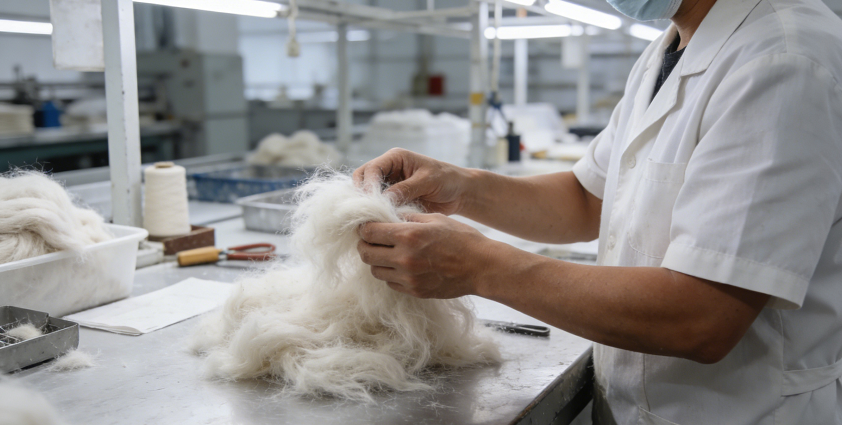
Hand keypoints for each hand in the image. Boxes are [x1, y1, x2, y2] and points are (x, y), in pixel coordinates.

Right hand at [352, 148, 474, 215]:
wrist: (458, 193)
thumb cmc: (446, 180)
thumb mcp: (428, 181)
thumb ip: (406, 188)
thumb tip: (384, 200)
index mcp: (394, 158)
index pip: (371, 169)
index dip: (368, 185)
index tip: (371, 202)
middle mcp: (387, 170)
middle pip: (362, 180)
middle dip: (362, 196)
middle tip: (368, 213)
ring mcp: (388, 186)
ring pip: (366, 195)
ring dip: (368, 207)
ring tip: (373, 220)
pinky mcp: (391, 201)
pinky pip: (377, 207)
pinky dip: (376, 215)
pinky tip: (379, 224)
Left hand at [356, 213, 501, 298]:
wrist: (482, 267)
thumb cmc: (462, 239)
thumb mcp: (435, 219)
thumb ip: (408, 218)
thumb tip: (387, 217)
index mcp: (408, 235)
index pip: (369, 232)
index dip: (364, 227)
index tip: (367, 226)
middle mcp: (403, 258)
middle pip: (366, 253)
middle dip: (365, 244)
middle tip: (371, 240)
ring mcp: (408, 278)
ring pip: (375, 270)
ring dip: (377, 260)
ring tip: (388, 253)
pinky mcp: (414, 291)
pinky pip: (390, 283)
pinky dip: (390, 274)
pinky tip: (401, 266)